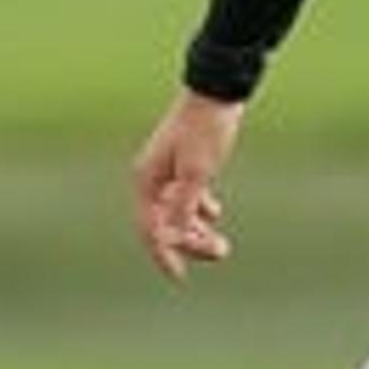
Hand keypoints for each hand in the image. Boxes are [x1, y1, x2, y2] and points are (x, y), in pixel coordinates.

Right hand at [132, 91, 245, 282]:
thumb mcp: (198, 171)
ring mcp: (166, 172)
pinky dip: (199, 211)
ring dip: (196, 230)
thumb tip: (172, 235)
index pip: (150, 229)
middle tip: (220, 251)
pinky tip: (214, 213)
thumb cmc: (205, 129)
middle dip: (190, 243)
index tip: (180, 276)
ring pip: (177, 214)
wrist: (215, 92)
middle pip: (165, 225)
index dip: (164, 255)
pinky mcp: (182, 165)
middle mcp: (151, 179)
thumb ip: (184, 205)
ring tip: (222, 244)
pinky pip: (186, 198)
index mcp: (146, 180)